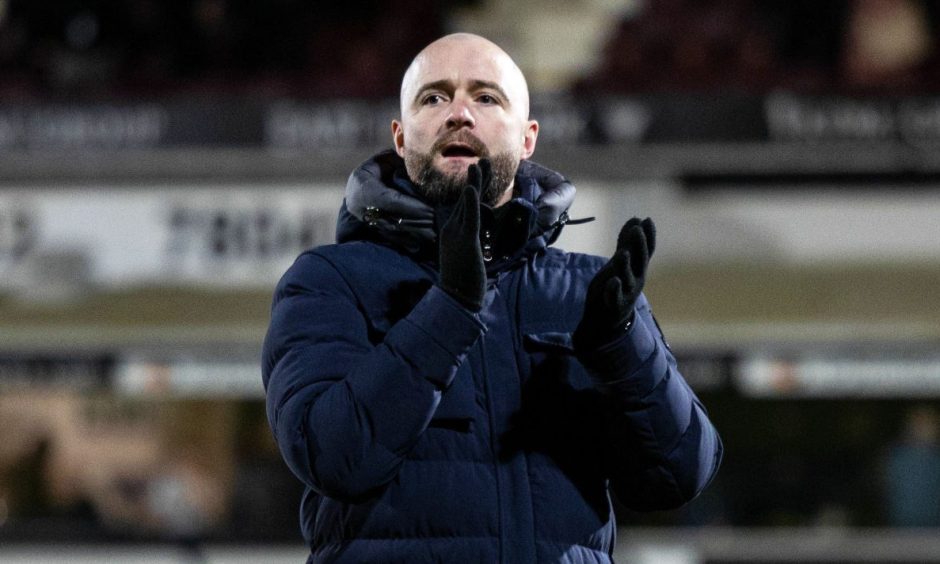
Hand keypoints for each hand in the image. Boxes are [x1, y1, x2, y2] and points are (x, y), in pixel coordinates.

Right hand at [438, 159, 490, 310]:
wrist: (456, 298)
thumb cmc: (463, 282)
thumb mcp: (465, 255)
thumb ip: (468, 241)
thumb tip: (474, 235)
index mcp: (453, 230)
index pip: (466, 204)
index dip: (474, 186)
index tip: (479, 170)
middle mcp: (452, 228)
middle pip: (466, 198)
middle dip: (476, 178)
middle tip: (483, 160)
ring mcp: (457, 234)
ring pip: (467, 203)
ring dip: (474, 183)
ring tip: (479, 164)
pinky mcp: (465, 241)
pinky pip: (469, 218)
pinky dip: (472, 203)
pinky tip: (472, 189)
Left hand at [574, 217, 654, 348]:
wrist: (606, 317)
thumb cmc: (616, 285)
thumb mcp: (621, 261)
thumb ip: (627, 242)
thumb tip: (636, 218)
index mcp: (638, 267)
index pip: (646, 249)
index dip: (648, 236)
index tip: (648, 220)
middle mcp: (636, 278)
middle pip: (640, 261)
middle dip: (639, 245)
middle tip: (638, 229)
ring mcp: (626, 292)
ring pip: (627, 277)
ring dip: (625, 265)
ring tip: (622, 253)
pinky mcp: (614, 304)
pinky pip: (614, 297)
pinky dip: (614, 289)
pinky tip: (612, 281)